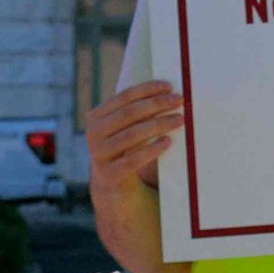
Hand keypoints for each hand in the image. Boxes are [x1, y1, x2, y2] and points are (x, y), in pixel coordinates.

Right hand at [85, 81, 186, 196]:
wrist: (112, 185)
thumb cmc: (125, 148)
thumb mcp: (124, 128)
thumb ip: (137, 112)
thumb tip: (168, 93)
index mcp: (96, 116)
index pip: (124, 96)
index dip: (148, 89)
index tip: (169, 86)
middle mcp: (94, 134)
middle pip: (129, 113)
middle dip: (157, 104)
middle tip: (179, 100)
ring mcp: (99, 154)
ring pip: (133, 135)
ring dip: (159, 124)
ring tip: (179, 119)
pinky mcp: (110, 174)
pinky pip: (134, 159)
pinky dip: (152, 149)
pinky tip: (168, 141)